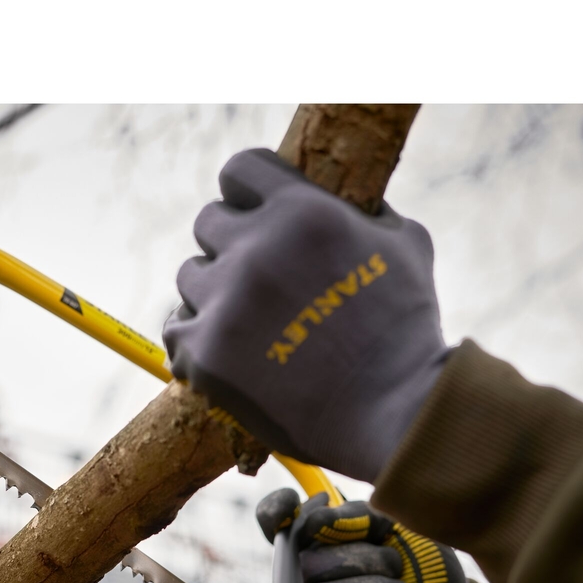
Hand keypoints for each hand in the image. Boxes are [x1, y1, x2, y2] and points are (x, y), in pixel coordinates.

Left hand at [164, 148, 449, 482]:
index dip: (247, 192)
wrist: (393, 412)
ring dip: (215, 294)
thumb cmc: (405, 330)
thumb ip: (361, 212)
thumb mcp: (404, 246)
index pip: (240, 170)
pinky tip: (229, 351)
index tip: (255, 214)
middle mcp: (255, 250)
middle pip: (208, 223)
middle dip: (232, 244)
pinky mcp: (205, 354)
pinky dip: (197, 340)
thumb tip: (341, 203)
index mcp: (301, 212)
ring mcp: (225, 304)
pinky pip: (176, 330)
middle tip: (260, 279)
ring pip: (190, 277)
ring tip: (253, 324)